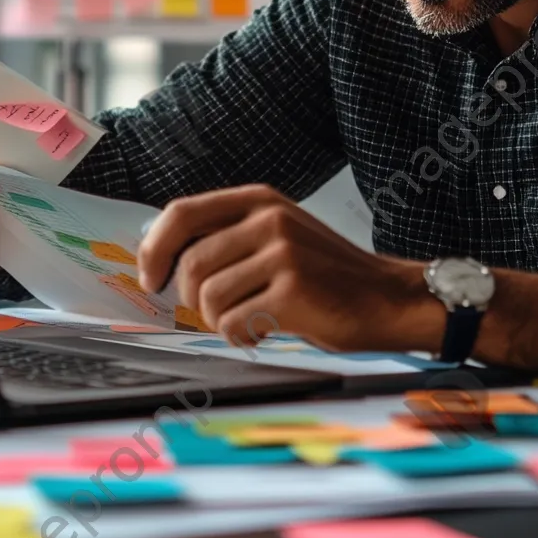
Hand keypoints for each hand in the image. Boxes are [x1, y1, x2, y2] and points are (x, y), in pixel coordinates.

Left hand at [137, 184, 437, 351]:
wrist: (386, 298)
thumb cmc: (325, 274)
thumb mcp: (279, 234)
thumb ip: (230, 235)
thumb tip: (163, 260)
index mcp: (260, 200)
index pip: (182, 213)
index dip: (155, 248)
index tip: (151, 277)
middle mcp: (269, 219)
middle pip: (191, 263)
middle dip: (192, 299)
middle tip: (217, 311)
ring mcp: (282, 253)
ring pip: (208, 297)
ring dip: (220, 321)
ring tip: (251, 318)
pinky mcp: (292, 290)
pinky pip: (233, 323)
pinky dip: (241, 336)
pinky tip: (265, 331)